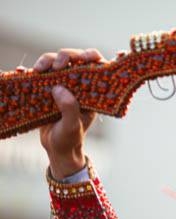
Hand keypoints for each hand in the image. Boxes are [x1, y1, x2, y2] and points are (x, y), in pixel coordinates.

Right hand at [35, 48, 106, 178]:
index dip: (91, 57)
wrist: (57, 149)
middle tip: (56, 65)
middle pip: (73, 60)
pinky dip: (30, 71)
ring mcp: (62, 85)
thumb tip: (60, 88)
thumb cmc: (69, 138)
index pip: (95, 67)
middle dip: (64, 56)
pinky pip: (38, 75)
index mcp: (91, 92)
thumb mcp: (72, 126)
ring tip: (37, 70)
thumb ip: (69, 108)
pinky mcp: (46, 89)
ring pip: (54, 63)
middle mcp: (78, 85)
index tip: (84, 57)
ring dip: (45, 61)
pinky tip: (23, 71)